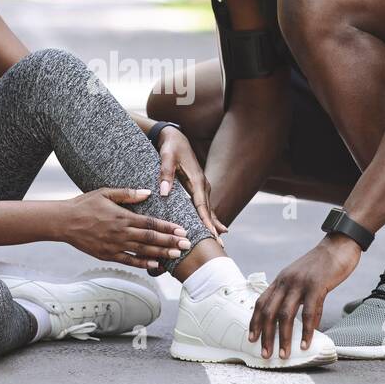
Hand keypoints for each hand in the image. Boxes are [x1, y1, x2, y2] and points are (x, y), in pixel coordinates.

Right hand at [59, 187, 191, 270]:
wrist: (64, 222)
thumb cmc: (85, 205)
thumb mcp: (105, 193)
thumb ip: (128, 194)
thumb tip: (148, 193)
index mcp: (122, 216)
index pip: (150, 223)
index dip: (168, 227)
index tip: (182, 230)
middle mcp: (120, 232)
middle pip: (151, 238)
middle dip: (170, 242)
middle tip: (187, 245)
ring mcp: (114, 246)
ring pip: (143, 251)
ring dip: (161, 253)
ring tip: (177, 255)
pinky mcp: (107, 255)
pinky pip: (129, 261)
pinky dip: (143, 263)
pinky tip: (155, 265)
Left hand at [154, 127, 228, 243]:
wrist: (175, 138)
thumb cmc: (170, 147)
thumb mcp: (167, 157)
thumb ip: (165, 174)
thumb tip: (164, 193)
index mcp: (196, 180)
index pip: (202, 205)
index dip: (206, 221)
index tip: (211, 234)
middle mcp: (202, 185)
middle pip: (208, 211)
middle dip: (214, 228)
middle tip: (219, 245)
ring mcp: (201, 187)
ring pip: (208, 209)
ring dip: (213, 225)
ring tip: (219, 241)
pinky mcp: (197, 188)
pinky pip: (203, 206)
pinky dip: (208, 217)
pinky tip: (213, 228)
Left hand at [248, 237, 360, 359]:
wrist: (339, 244)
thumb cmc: (322, 264)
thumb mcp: (301, 276)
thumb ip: (294, 293)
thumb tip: (294, 318)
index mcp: (281, 280)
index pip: (261, 302)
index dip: (255, 322)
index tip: (251, 338)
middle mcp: (286, 281)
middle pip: (269, 311)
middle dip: (265, 335)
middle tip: (265, 354)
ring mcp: (301, 283)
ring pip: (285, 314)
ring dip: (284, 337)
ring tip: (284, 354)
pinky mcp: (317, 285)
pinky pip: (309, 312)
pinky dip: (307, 330)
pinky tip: (306, 343)